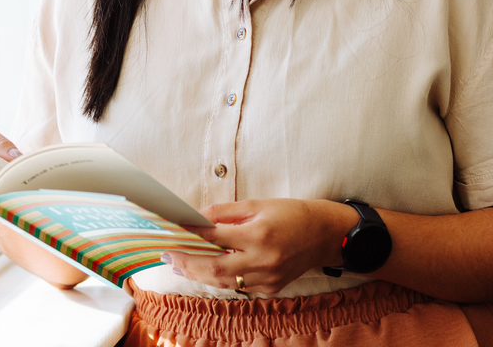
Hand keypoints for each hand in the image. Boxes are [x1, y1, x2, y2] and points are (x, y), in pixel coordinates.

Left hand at [163, 198, 357, 293]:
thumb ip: (225, 213)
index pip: (215, 238)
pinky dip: (221, 279)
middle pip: (214, 268)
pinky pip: (239, 287)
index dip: (190, 236)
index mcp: (259, 235)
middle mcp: (263, 260)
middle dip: (187, 263)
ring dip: (199, 274)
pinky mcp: (271, 288)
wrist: (325, 235)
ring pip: (224, 282)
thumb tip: (197, 218)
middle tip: (167, 256)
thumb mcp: (258, 204)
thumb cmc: (291, 214)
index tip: (172, 233)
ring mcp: (268, 278)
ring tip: (180, 265)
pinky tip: (207, 270)